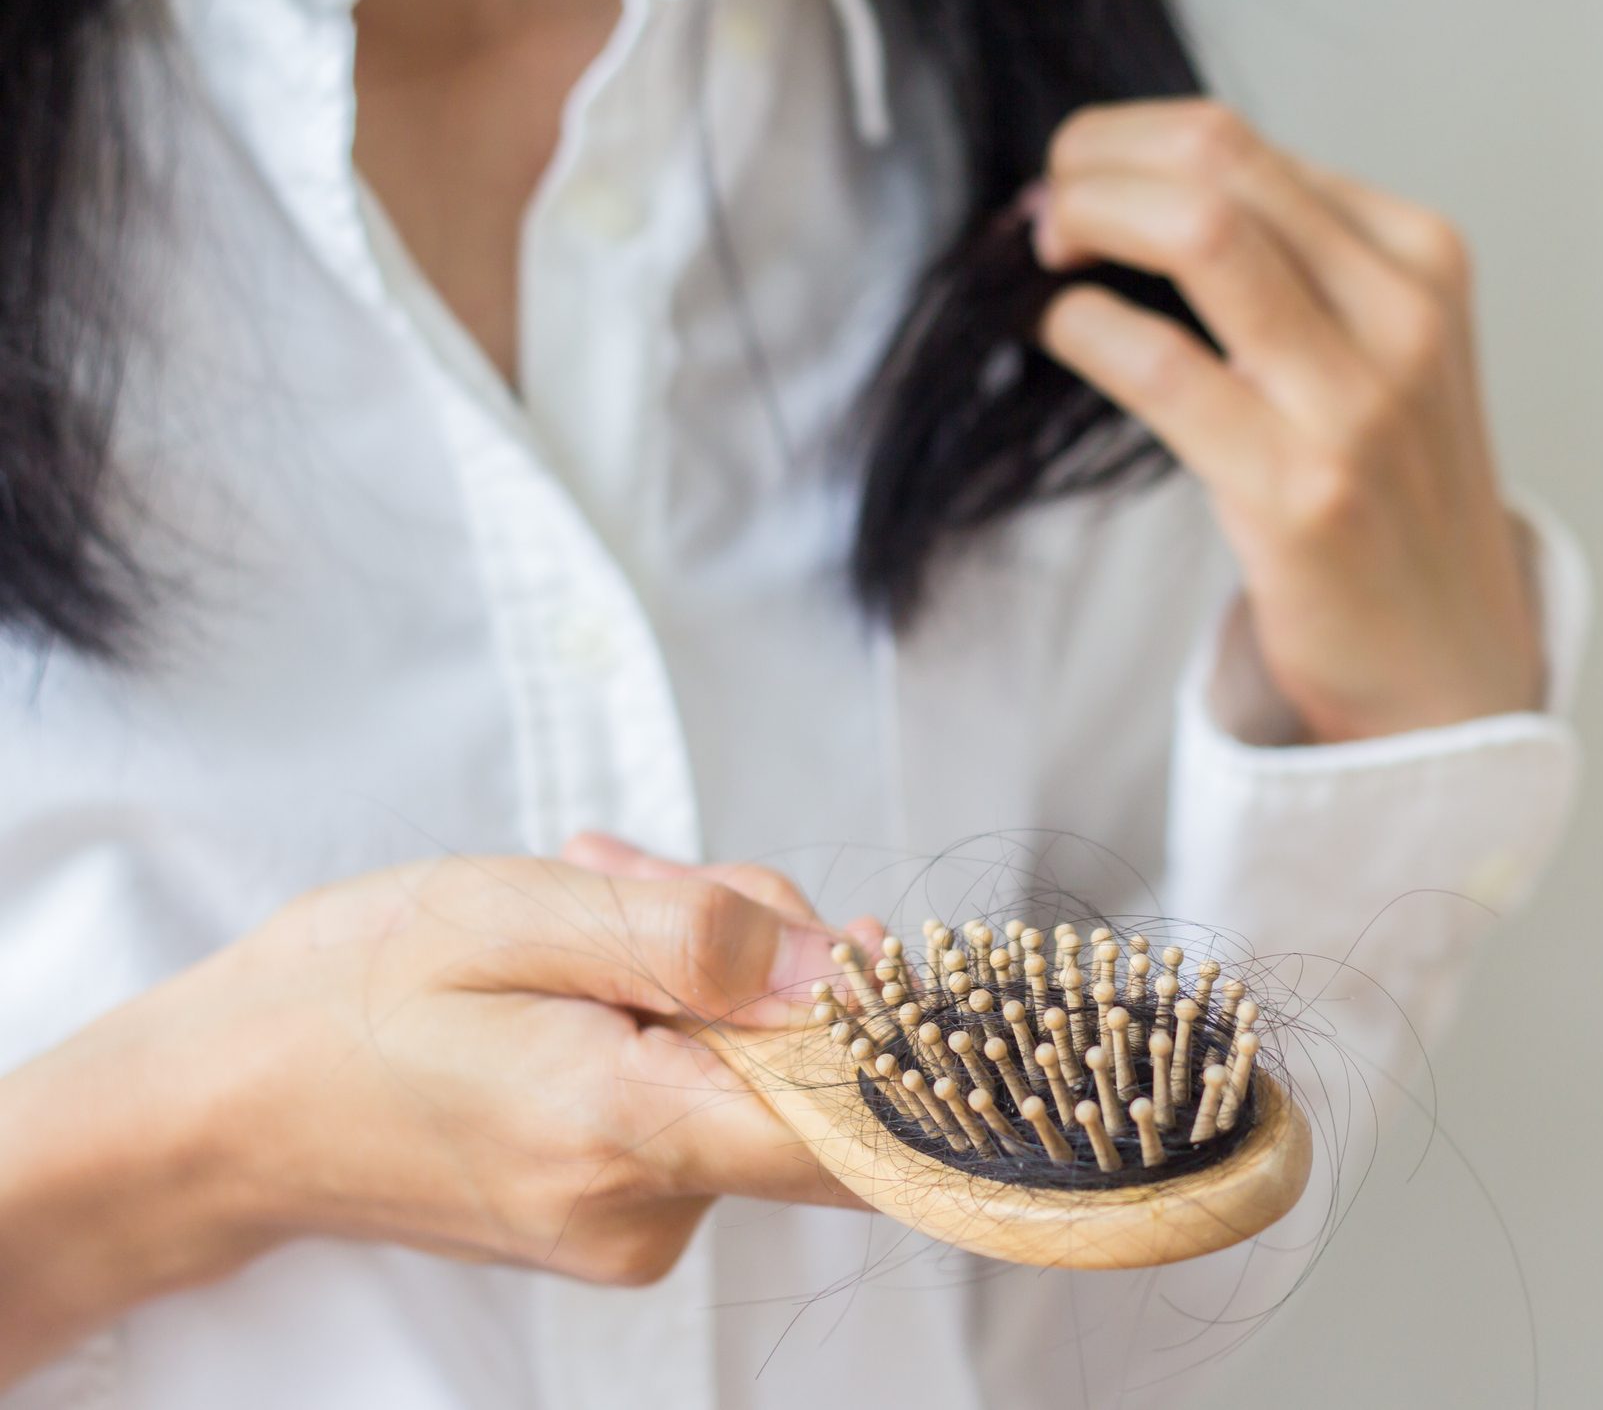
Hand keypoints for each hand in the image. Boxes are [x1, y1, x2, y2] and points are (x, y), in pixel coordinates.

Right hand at [0, 844, 855, 1384]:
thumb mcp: (516, 913)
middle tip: (633, 874)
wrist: (216, 1108)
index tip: (853, 937)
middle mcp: (642, 1212)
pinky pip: (696, 1100)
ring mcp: (628, 1230)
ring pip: (748, 1075)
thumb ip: (692, 937)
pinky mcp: (613, 1218)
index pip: (850, 1124)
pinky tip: (579, 968)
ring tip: (580, 910)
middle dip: (751, 948)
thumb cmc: (343, 997)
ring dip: (695, 971)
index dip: (883, 1020)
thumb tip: (840, 965)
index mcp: (623, 1134)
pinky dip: (663, 1020)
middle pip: (801, 1073)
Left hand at [1035, 99, 1545, 741]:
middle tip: (1046, 201)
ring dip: (1090, 219)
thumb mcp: (1377, 355)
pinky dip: (1086, 328)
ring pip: (1200, 235)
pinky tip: (1061, 330)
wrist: (1446, 666)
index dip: (1132, 144)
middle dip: (1100, 159)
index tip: (1078, 176)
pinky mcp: (1301, 493)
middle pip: (1220, 163)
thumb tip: (1138, 196)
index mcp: (1421, 262)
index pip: (1246, 147)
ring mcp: (1359, 405)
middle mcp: (1403, 316)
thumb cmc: (1388, 504)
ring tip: (1043, 249)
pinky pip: (1164, 368)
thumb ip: (1292, 272)